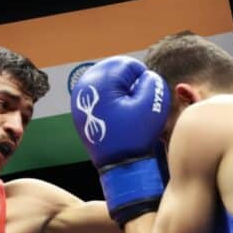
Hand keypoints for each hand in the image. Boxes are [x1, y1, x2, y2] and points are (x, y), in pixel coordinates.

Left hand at [70, 55, 170, 225]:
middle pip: (114, 73)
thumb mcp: (153, 104)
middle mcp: (84, 87)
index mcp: (101, 81)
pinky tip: (118, 117)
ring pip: (105, 85)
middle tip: (136, 105)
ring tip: (128, 112)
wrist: (118, 166)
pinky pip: (98, 99)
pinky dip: (110, 103)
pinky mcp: (79, 113)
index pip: (128, 66)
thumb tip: (143, 77)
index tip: (144, 98)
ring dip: (119, 94)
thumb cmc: (136, 135)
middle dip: (128, 85)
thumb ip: (152, 81)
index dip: (143, 79)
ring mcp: (79, 101)